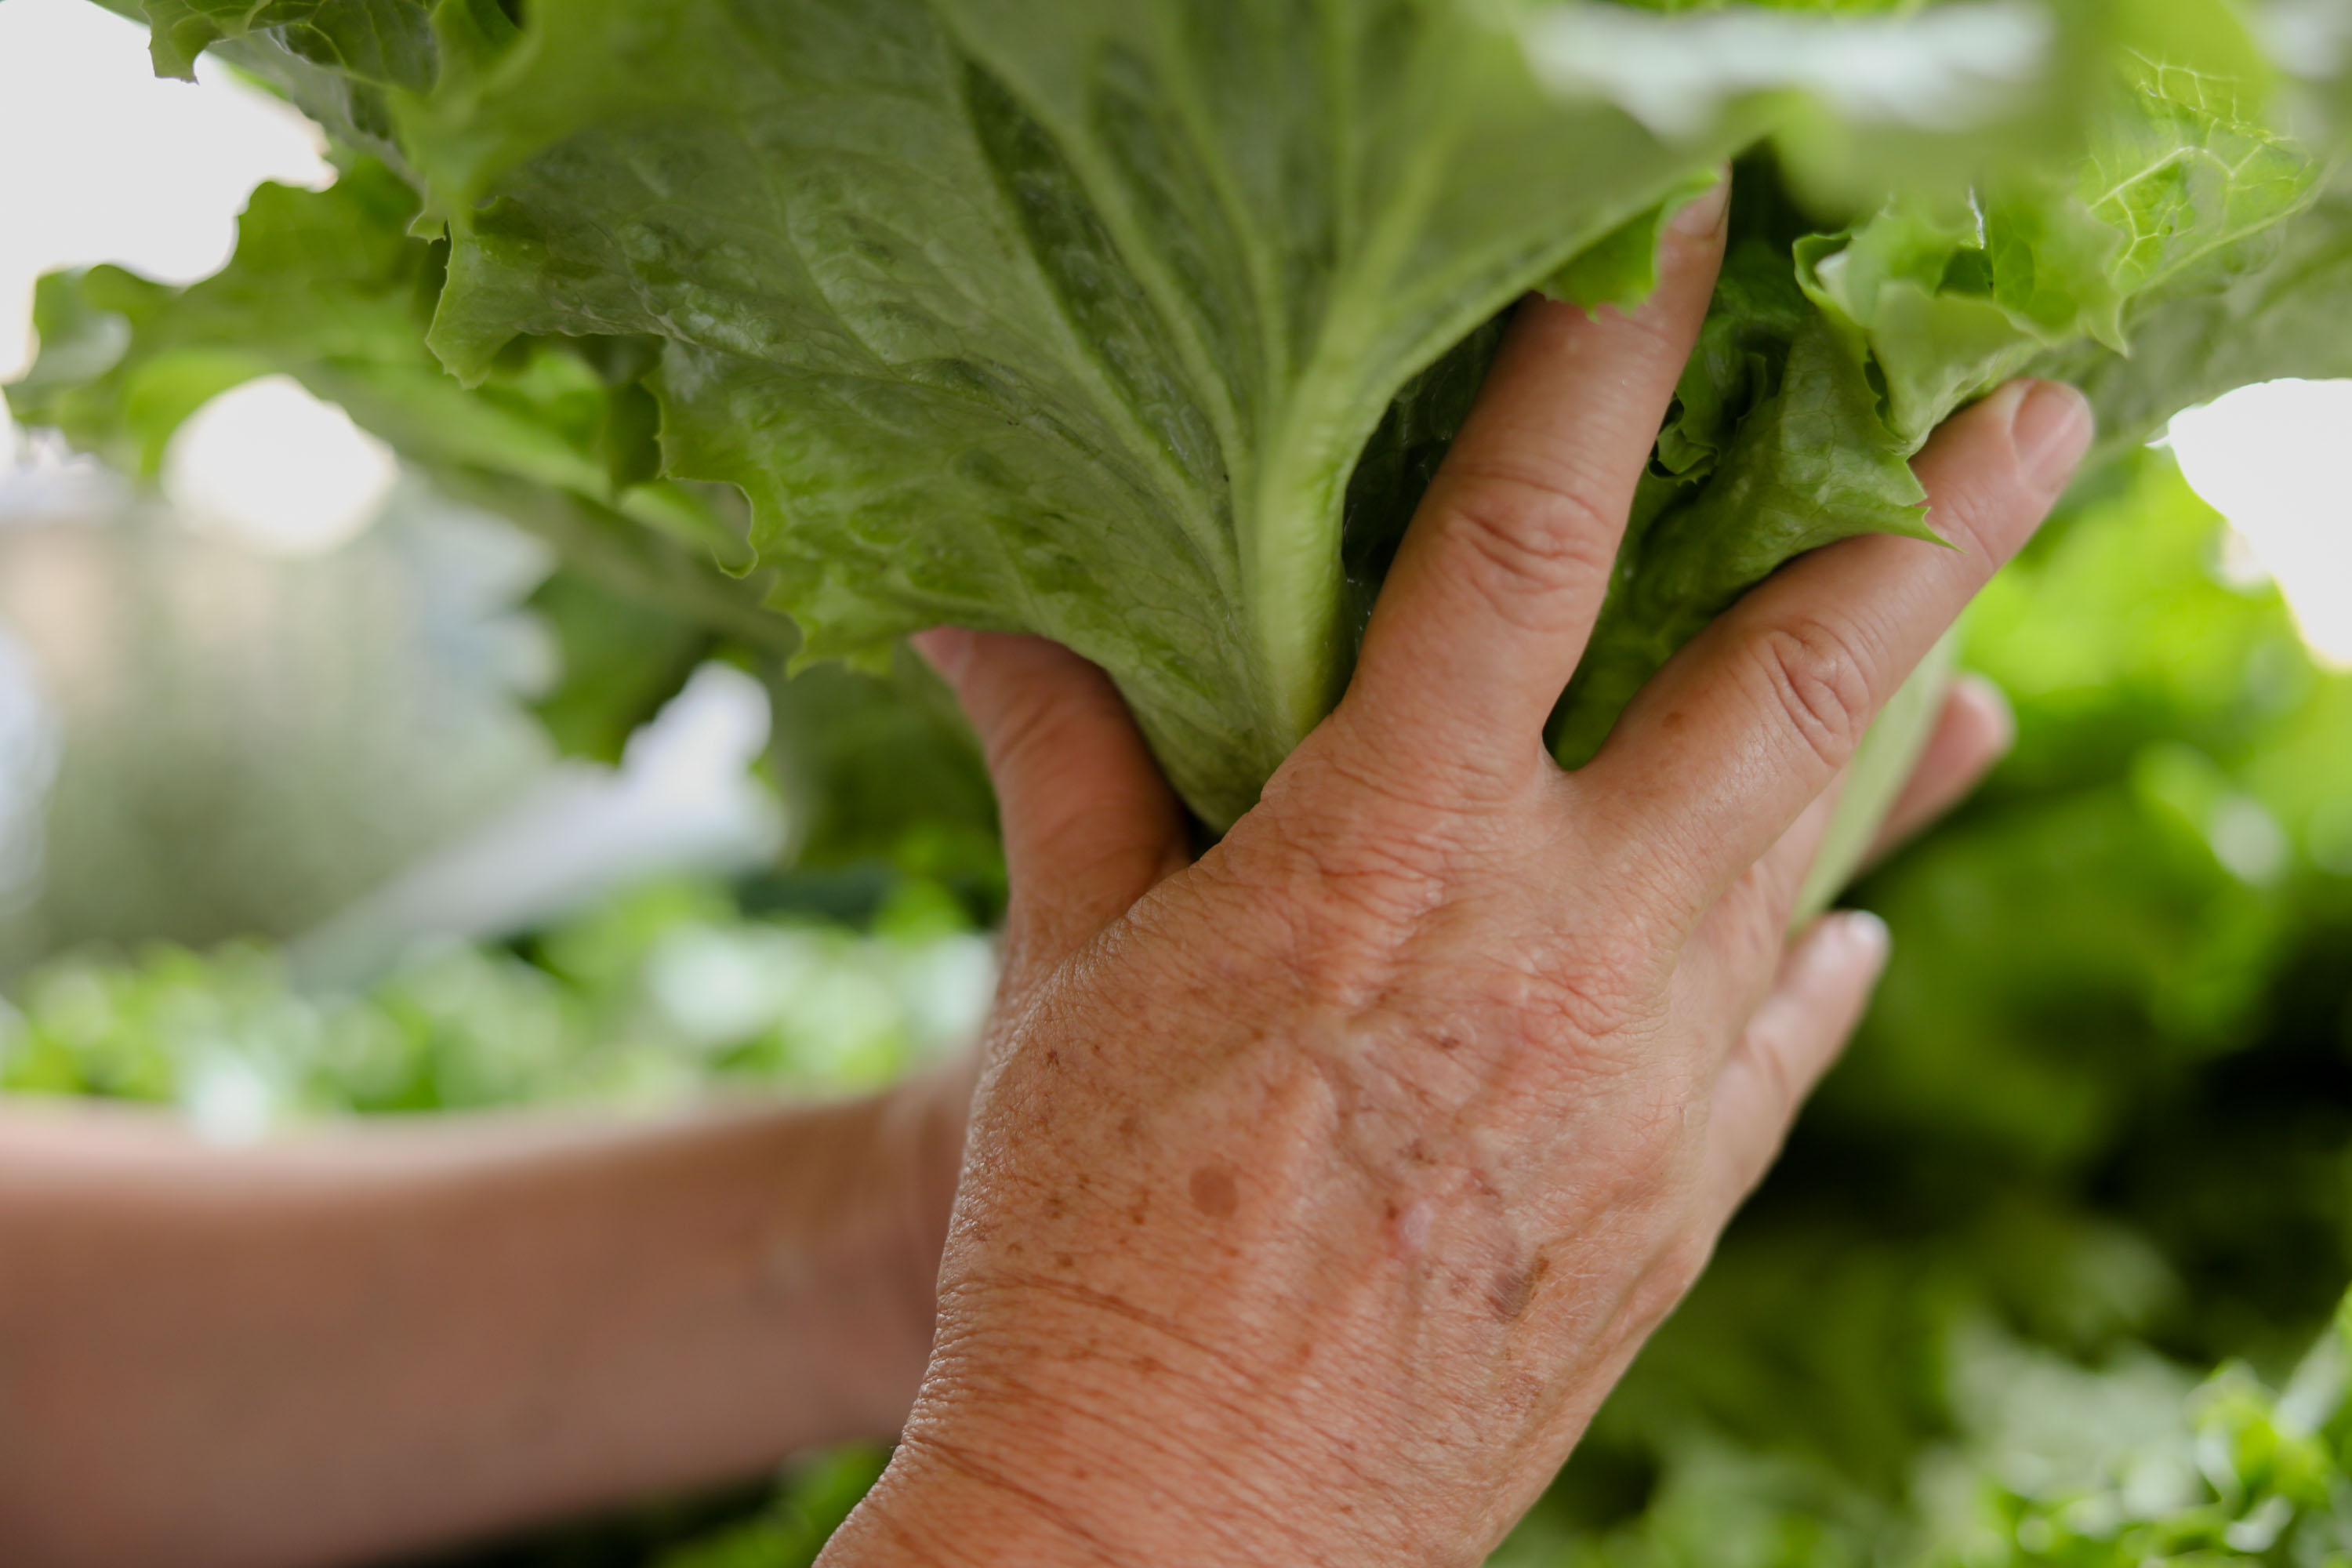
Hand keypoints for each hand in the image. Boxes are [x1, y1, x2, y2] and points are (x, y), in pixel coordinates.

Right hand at [831, 183, 2090, 1566]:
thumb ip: (1072, 772)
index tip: (1697, 235)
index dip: (1616, 357)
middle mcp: (1564, 946)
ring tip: (1996, 651)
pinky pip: (1788, 1033)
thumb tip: (975, 620)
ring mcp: (1654, 1083)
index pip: (1532, 543)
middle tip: (2044, 404)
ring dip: (1925, 721)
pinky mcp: (1683, 1200)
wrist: (1172, 1528)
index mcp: (1390, 853)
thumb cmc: (1086, 1250)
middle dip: (1936, 517)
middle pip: (1795, 680)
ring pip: (1832, 849)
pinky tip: (1845, 912)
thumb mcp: (1069, 984)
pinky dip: (1817, 947)